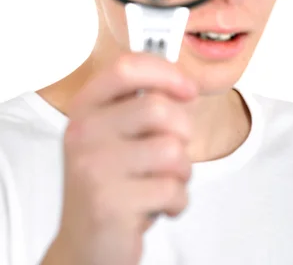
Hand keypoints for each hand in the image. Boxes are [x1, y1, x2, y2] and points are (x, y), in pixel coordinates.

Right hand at [42, 52, 196, 264]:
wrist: (85, 245)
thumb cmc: (112, 181)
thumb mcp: (115, 134)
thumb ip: (141, 104)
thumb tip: (187, 84)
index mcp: (85, 107)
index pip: (126, 67)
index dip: (165, 72)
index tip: (188, 89)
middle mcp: (83, 132)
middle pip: (158, 108)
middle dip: (183, 131)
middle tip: (173, 152)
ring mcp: (94, 167)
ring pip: (172, 150)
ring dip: (182, 172)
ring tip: (162, 182)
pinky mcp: (110, 204)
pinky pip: (173, 190)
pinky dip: (177, 202)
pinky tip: (156, 207)